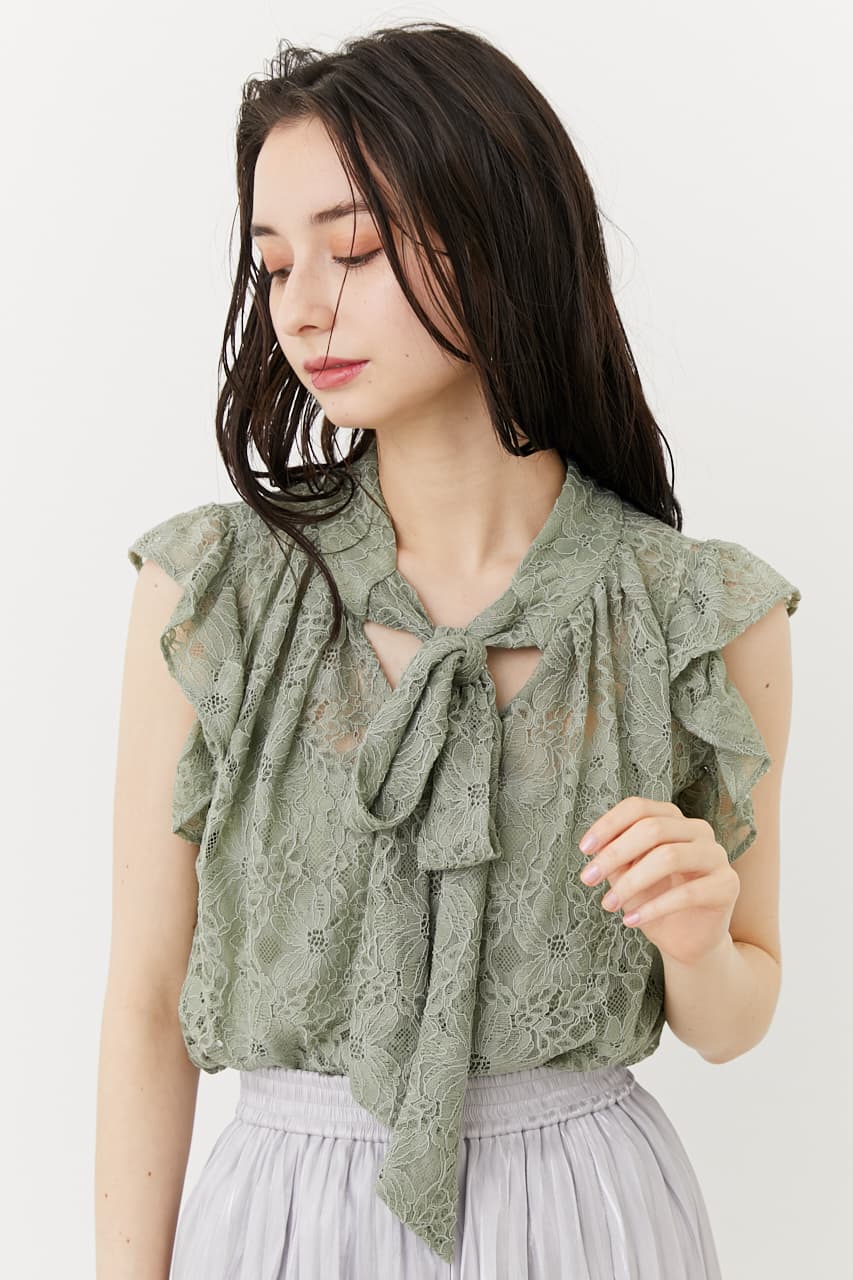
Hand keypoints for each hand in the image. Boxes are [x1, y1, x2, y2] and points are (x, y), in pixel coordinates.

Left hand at [577, 797, 739, 965]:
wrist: (687, 940)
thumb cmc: (654, 900)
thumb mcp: (627, 875)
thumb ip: (616, 858)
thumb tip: (596, 849)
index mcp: (673, 820)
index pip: (638, 807)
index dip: (608, 825)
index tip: (584, 849)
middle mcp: (698, 830)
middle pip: (652, 828)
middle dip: (614, 853)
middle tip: (588, 878)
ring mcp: (716, 856)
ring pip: (669, 856)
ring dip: (631, 882)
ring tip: (609, 904)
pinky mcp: (728, 885)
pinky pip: (688, 893)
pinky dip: (654, 908)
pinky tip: (631, 920)